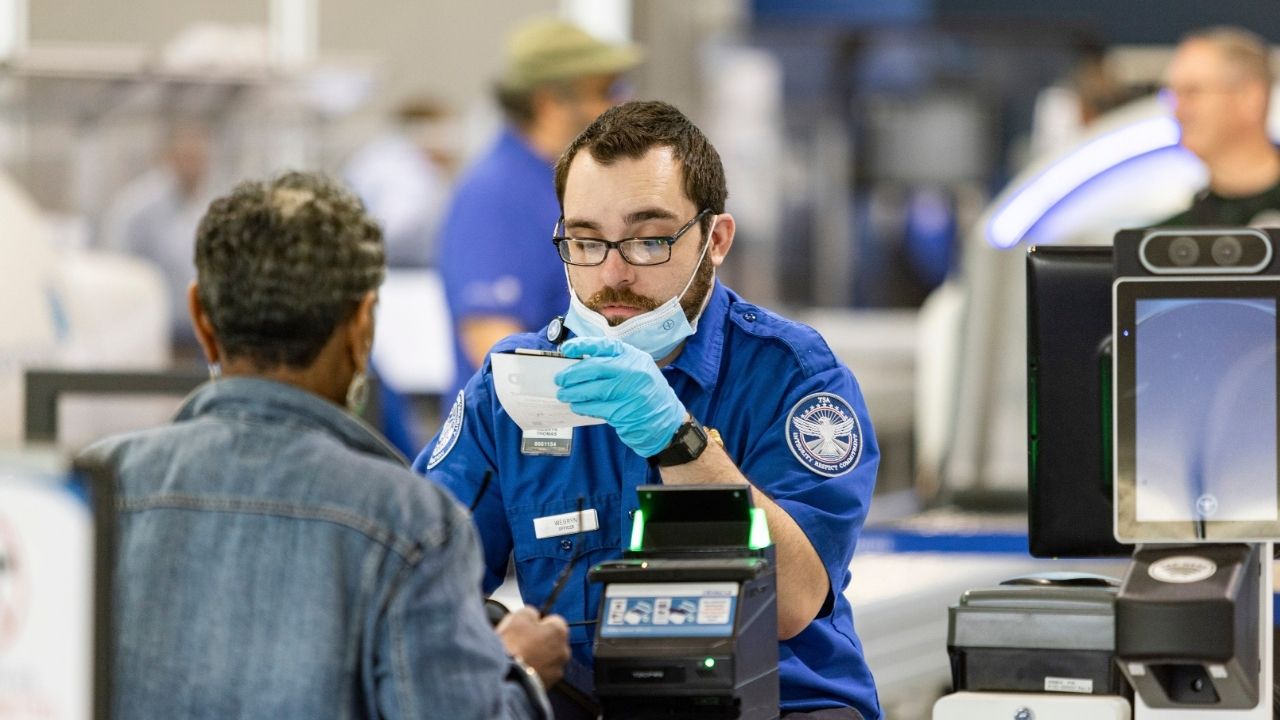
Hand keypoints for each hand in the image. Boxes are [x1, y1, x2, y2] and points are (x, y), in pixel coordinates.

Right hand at [496, 606, 569, 687]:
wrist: (507, 678)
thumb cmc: (513, 648)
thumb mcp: (518, 617)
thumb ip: (530, 612)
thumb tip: (531, 615)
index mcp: (559, 631)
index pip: (554, 621)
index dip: (538, 622)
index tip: (527, 626)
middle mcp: (563, 651)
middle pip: (551, 641)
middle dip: (538, 641)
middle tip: (520, 642)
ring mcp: (557, 670)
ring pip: (546, 659)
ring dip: (536, 657)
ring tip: (517, 658)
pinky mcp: (548, 684)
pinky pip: (541, 673)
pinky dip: (533, 671)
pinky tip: (519, 669)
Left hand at [556, 336, 685, 457]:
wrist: (666, 421)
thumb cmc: (645, 393)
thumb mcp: (636, 370)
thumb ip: (613, 364)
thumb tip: (578, 365)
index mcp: (634, 357)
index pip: (604, 346)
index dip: (582, 346)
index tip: (566, 350)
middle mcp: (633, 372)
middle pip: (594, 368)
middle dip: (572, 374)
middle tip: (559, 379)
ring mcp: (629, 393)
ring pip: (592, 390)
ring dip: (573, 393)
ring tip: (563, 394)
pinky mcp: (623, 413)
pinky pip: (596, 408)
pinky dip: (583, 407)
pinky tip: (577, 406)